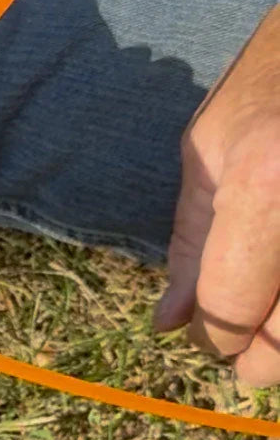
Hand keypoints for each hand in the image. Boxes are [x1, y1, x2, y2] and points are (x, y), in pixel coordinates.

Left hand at [155, 2, 279, 386]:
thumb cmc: (278, 79)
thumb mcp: (215, 145)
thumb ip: (193, 242)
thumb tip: (170, 325)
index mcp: (265, 184)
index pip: (230, 310)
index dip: (212, 338)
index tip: (207, 337)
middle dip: (263, 360)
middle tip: (247, 352)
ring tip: (276, 331)